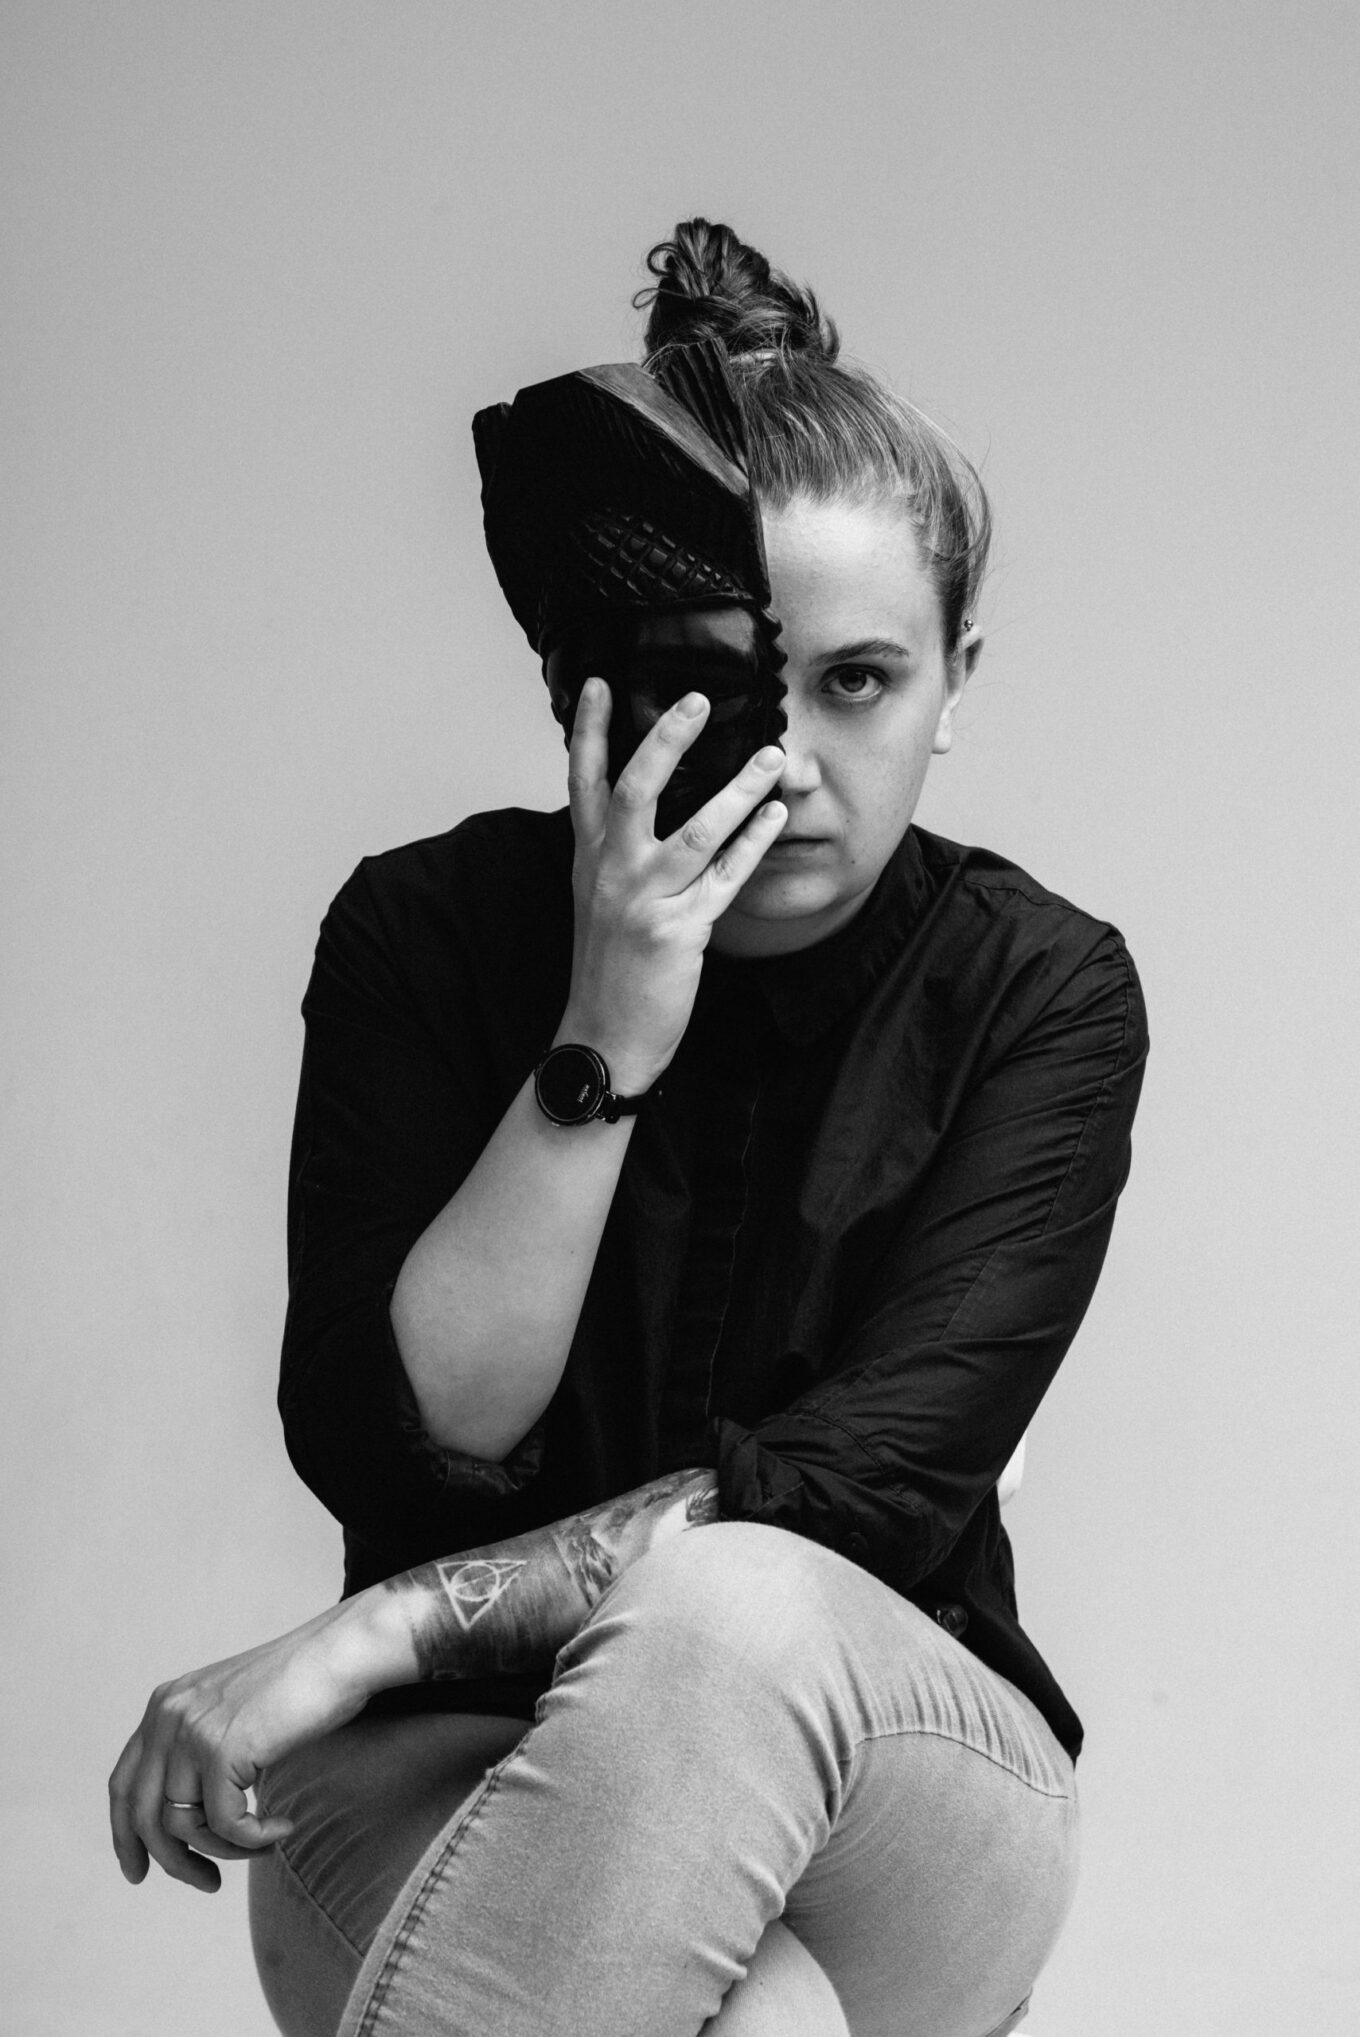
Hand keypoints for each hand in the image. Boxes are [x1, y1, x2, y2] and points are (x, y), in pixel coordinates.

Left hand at [108, 1595, 409, 1892]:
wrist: (340, 1653)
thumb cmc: (301, 1685)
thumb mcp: (232, 1715)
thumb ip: (202, 1752)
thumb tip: (189, 1821)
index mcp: (165, 1706)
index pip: (123, 1785)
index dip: (124, 1836)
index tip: (138, 1872)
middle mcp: (167, 1716)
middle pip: (143, 1816)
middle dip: (172, 1861)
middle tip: (208, 1885)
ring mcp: (192, 1732)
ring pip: (183, 1827)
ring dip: (224, 1850)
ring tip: (263, 1843)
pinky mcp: (222, 1750)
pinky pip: (227, 1824)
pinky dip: (254, 1839)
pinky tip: (282, 1828)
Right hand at [560, 679, 786, 1090]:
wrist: (603, 1035)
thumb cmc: (608, 966)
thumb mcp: (596, 898)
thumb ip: (614, 850)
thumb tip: (642, 802)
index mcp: (589, 858)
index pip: (585, 781)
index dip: (591, 730)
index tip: (600, 682)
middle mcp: (611, 871)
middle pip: (636, 789)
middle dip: (667, 740)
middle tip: (699, 700)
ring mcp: (643, 900)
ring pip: (696, 829)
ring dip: (739, 788)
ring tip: (773, 755)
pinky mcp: (678, 931)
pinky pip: (726, 877)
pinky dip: (754, 843)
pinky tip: (776, 816)